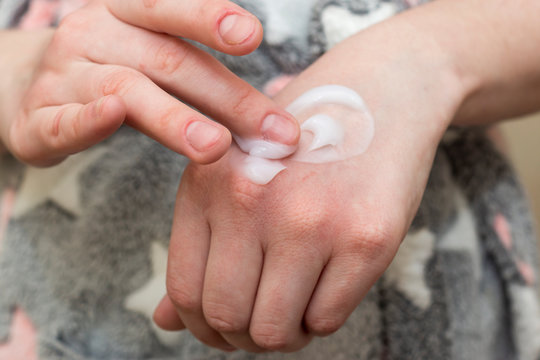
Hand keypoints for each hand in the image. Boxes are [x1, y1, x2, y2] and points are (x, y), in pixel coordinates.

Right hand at [0, 0, 298, 165]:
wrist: (31, 88)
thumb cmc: (114, 70)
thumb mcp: (156, 61)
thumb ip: (207, 83)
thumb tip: (273, 122)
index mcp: (128, 13)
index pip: (170, 9)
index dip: (209, 18)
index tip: (251, 35)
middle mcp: (96, 34)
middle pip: (168, 61)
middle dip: (226, 99)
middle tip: (272, 131)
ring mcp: (65, 75)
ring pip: (125, 90)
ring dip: (174, 118)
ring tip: (215, 146)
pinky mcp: (39, 118)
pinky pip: (64, 120)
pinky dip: (88, 121)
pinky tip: (111, 117)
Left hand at [155, 14, 466, 351]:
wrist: (383, 90)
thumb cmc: (304, 137)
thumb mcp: (239, 172)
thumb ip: (202, 245)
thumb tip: (167, 321)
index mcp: (208, 182)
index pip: (185, 290)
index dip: (201, 326)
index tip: (224, 327)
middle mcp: (251, 200)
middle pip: (227, 318)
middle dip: (243, 337)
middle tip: (264, 323)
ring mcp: (310, 219)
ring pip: (276, 331)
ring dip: (285, 333)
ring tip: (297, 307)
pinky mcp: (365, 238)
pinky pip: (327, 320)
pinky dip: (322, 317)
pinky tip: (328, 286)